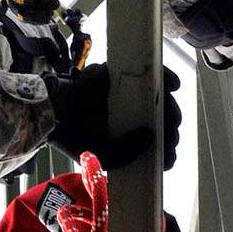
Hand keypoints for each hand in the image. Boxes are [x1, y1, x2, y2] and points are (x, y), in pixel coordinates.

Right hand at [46, 64, 181, 169]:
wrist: (58, 114)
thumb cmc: (79, 137)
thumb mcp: (108, 156)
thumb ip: (131, 151)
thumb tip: (152, 136)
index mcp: (130, 135)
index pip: (158, 141)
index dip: (168, 147)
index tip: (168, 153)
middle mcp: (135, 115)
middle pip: (165, 120)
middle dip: (171, 129)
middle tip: (168, 136)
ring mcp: (134, 96)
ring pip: (163, 100)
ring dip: (171, 108)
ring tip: (169, 117)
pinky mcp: (128, 77)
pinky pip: (154, 75)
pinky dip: (168, 78)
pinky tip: (174, 86)